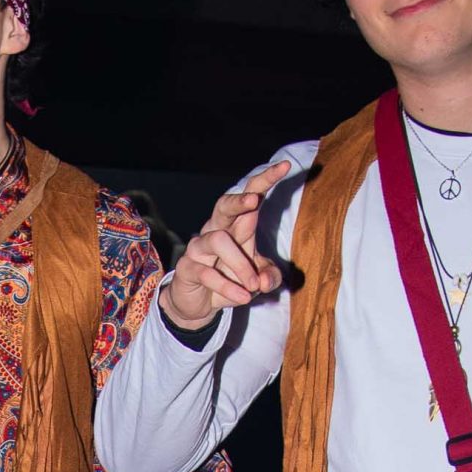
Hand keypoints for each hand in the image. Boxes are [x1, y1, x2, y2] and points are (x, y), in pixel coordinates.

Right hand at [162, 163, 289, 329]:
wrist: (200, 305)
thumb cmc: (231, 281)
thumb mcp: (258, 281)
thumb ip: (270, 277)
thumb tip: (266, 282)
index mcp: (237, 226)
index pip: (250, 195)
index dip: (265, 180)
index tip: (284, 166)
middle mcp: (216, 230)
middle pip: (223, 205)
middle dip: (238, 201)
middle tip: (254, 202)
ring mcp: (199, 247)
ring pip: (218, 241)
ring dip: (241, 265)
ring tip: (254, 286)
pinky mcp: (187, 267)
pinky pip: (208, 273)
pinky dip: (228, 287)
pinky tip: (242, 297)